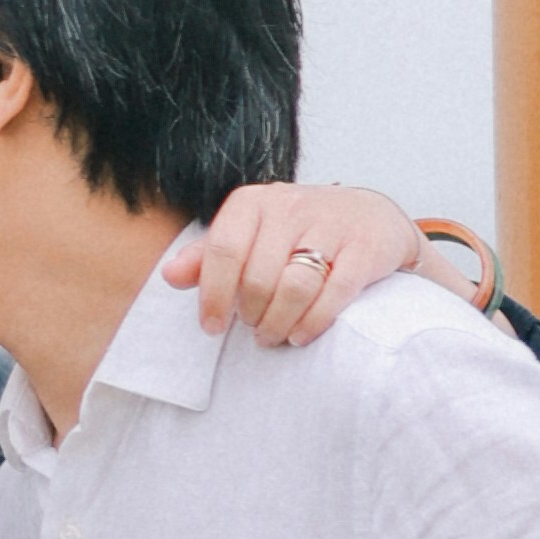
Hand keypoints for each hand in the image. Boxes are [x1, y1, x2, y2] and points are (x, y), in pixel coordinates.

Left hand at [177, 182, 428, 347]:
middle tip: (253, 331)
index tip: (212, 327)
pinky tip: (301, 334)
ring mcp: (330, 225)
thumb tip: (169, 276)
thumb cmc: (298, 231)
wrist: (370, 216)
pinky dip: (314, 321)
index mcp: (253, 202)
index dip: (214, 295)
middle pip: (258, 276)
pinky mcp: (363, 248)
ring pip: (294, 287)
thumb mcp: (250, 233)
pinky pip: (334, 293)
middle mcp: (290, 207)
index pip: (223, 250)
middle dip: (251, 314)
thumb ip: (209, 255)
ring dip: (279, 322)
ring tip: (273, 336)